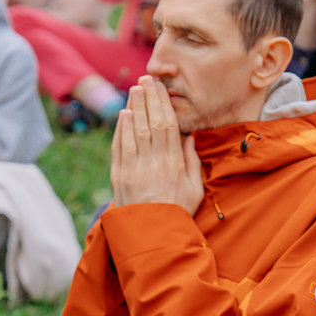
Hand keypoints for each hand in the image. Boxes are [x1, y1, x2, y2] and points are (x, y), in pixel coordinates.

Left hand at [109, 74, 203, 214]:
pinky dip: (121, 130)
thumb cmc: (177, 211)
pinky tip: (124, 115)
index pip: (168, 126)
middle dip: (148, 99)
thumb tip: (189, 138)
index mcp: (174, 165)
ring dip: (134, 108)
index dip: (163, 104)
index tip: (160, 88)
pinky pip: (120, 148)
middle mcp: (154, 164)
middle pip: (151, 123)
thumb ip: (192, 162)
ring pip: (134, 132)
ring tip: (134, 89)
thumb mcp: (195, 189)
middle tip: (145, 79)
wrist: (153, 236)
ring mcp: (135, 170)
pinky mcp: (120, 177)